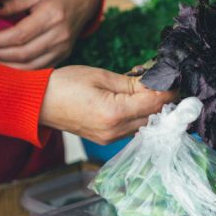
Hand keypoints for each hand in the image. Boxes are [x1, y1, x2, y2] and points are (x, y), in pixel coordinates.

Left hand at [0, 0, 99, 69]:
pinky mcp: (63, 55)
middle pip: (23, 53)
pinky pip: (39, 69)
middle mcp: (60, 36)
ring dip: (5, 66)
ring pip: (30, 66)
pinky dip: (19, 70)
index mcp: (53, 16)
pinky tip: (4, 65)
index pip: (19, 35)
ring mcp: (63, 49)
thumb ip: (15, 0)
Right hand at [39, 66, 175, 143]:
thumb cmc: (64, 85)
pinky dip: (139, 115)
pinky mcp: (105, 139)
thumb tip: (157, 83)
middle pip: (153, 117)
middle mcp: (114, 131)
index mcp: (114, 113)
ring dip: (152, 109)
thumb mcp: (101, 76)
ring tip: (153, 89)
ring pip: (144, 125)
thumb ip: (132, 83)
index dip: (169, 91)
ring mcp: (110, 139)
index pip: (155, 104)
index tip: (177, 79)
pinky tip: (138, 101)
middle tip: (168, 82)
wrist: (38, 103)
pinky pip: (132, 128)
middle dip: (164, 100)